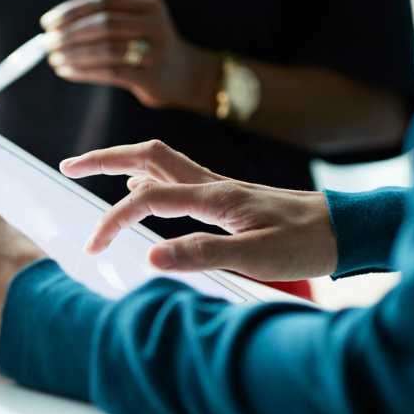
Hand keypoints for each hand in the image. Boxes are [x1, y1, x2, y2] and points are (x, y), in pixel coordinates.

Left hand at [40, 0, 218, 110]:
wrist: (186, 77)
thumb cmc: (150, 49)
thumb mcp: (137, 25)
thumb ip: (107, 22)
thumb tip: (55, 29)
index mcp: (150, 5)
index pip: (103, 1)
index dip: (72, 11)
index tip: (48, 22)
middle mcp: (155, 25)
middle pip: (103, 24)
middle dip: (69, 34)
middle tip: (46, 43)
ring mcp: (155, 52)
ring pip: (104, 49)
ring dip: (73, 54)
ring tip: (54, 59)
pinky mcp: (151, 77)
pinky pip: (109, 72)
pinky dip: (83, 72)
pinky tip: (67, 72)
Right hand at [60, 140, 337, 281]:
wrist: (343, 228)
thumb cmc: (305, 242)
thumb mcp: (257, 255)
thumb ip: (203, 253)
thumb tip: (150, 257)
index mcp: (214, 197)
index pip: (147, 199)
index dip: (113, 221)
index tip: (94, 247)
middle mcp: (212, 183)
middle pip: (147, 156)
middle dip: (104, 159)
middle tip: (69, 167)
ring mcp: (218, 187)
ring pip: (160, 162)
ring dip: (123, 163)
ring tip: (93, 172)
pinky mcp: (225, 196)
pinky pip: (176, 176)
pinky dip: (149, 178)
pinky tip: (144, 193)